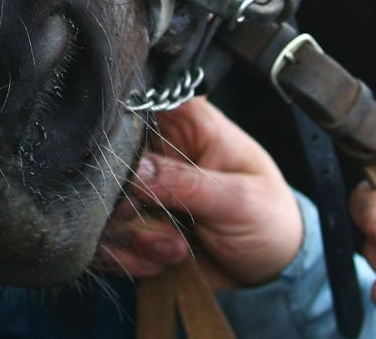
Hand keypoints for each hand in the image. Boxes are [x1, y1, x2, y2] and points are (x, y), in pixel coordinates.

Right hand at [95, 97, 303, 288]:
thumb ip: (187, 183)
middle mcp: (159, 150)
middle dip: (129, 204)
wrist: (271, 269)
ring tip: (177, 249)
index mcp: (189, 123)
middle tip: (165, 228)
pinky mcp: (133, 224)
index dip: (124, 134)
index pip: (140, 105)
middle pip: (109, 161)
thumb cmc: (269, 218)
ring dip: (136, 238)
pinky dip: (130, 258)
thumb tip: (135, 170)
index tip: (134, 172)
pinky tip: (165, 262)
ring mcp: (142, 189)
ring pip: (104, 205)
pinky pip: (106, 240)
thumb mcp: (239, 199)